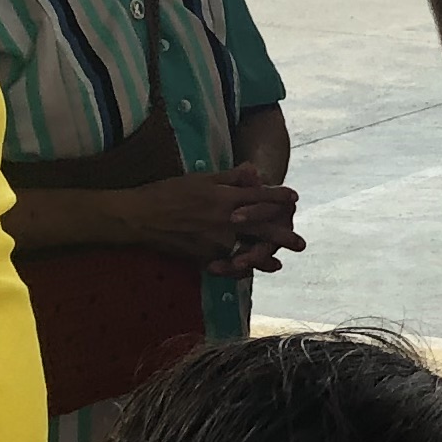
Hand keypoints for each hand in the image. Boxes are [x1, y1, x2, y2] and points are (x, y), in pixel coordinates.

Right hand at [129, 171, 301, 269]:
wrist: (140, 217)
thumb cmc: (168, 192)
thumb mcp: (201, 179)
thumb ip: (230, 177)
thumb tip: (254, 170)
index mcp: (225, 198)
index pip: (261, 198)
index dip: (280, 197)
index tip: (294, 198)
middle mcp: (224, 221)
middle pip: (262, 229)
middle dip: (283, 236)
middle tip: (301, 243)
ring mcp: (214, 242)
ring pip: (246, 252)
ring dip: (263, 258)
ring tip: (277, 265)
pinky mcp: (202, 257)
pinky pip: (225, 265)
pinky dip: (237, 269)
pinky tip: (246, 272)